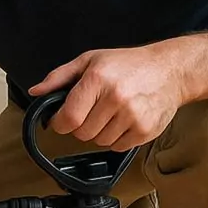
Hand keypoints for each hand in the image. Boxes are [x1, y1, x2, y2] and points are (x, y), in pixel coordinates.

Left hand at [29, 44, 184, 149]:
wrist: (170, 70)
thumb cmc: (128, 64)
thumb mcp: (90, 61)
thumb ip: (59, 77)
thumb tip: (37, 92)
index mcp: (98, 80)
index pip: (68, 119)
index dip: (60, 123)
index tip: (63, 119)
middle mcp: (115, 98)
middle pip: (82, 134)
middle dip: (82, 125)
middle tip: (93, 110)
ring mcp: (132, 116)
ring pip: (99, 142)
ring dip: (99, 132)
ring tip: (111, 113)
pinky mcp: (145, 130)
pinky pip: (117, 147)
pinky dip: (116, 138)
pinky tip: (124, 120)